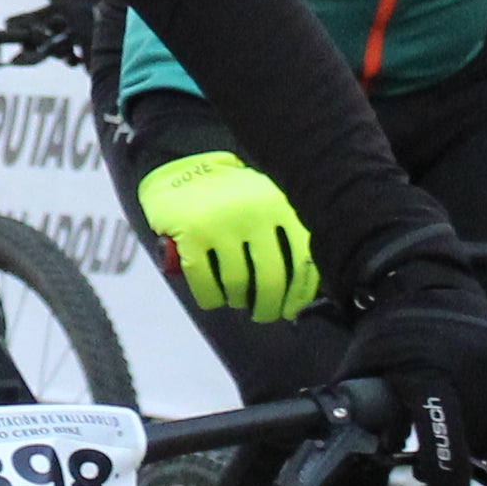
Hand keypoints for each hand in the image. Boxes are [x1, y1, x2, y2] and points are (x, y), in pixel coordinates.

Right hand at [137, 151, 318, 322]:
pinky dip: (210, 299)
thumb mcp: (267, 204)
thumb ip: (288, 235)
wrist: (180, 171)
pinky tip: (213, 299)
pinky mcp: (191, 234)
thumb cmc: (230, 197)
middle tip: (263, 314)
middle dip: (268, 307)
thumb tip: (306, 286)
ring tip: (236, 300)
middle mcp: (255, 213)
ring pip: (237, 285)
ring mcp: (221, 223)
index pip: (302, 260)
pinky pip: (206, 284)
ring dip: (237, 301)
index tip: (292, 309)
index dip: (300, 293)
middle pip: (271, 279)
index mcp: (280, 205)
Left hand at [340, 273, 486, 485]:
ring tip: (461, 438)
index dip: (447, 467)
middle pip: (476, 437)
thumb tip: (342, 449)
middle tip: (437, 459)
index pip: (445, 427)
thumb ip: (358, 410)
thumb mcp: (362, 370)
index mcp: (428, 369)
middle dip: (458, 455)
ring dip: (485, 444)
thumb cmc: (389, 336)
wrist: (425, 284)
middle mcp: (474, 362)